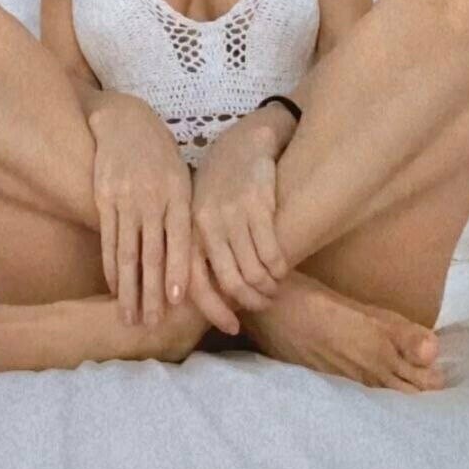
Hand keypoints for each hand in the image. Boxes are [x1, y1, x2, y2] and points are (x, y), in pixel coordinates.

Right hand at [90, 96, 192, 327]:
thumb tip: (199, 257)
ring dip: (128, 289)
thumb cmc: (161, 155)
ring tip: (129, 316)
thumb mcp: (182, 176)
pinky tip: (113, 287)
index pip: (179, 241)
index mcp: (178, 194)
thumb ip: (186, 213)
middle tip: (153, 324)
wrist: (125, 122)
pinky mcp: (104, 199)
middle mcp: (152, 199)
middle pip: (151, 253)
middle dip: (151, 292)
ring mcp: (126, 200)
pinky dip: (111, 267)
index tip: (178, 303)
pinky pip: (109, 239)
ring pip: (127, 252)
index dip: (177, 272)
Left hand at [190, 123, 288, 328]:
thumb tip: (202, 297)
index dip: (214, 310)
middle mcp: (206, 224)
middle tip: (262, 306)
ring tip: (273, 290)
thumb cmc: (218, 184)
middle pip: (230, 282)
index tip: (231, 327)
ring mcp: (232, 215)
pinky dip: (278, 268)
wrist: (244, 141)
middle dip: (248, 301)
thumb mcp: (197, 211)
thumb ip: (198, 247)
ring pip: (253, 270)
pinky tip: (282, 270)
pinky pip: (271, 251)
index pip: (196, 282)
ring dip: (267, 288)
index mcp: (187, 229)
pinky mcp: (258, 206)